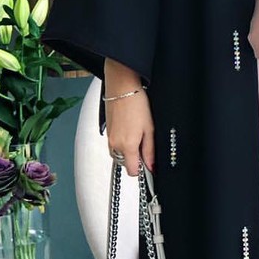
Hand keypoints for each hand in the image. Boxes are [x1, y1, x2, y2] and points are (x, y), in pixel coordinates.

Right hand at [103, 59, 154, 175]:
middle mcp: (114, 144)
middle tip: (144, 144)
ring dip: (127, 151)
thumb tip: (151, 166)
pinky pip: (113, 144)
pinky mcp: (106, 131)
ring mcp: (109, 138)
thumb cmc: (136, 104)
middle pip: (124, 164)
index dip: (142, 169)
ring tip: (137, 134)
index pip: (132, 171)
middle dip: (134, 159)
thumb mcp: (150, 129)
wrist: (122, 87)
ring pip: (118, 154)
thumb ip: (150, 150)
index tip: (148, 163)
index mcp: (127, 146)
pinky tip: (129, 129)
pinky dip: (121, 143)